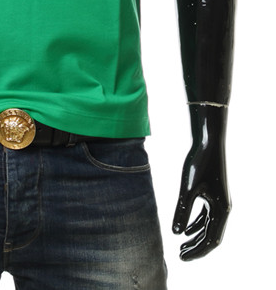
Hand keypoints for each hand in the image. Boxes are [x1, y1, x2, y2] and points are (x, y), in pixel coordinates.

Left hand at [172, 122, 230, 259]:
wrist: (208, 143)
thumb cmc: (199, 164)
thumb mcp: (187, 188)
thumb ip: (182, 210)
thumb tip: (176, 233)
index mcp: (221, 211)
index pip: (211, 240)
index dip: (197, 251)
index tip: (182, 257)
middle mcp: (223, 209)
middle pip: (211, 236)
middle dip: (196, 247)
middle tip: (180, 255)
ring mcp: (219, 202)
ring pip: (209, 227)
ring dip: (196, 237)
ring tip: (181, 245)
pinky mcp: (213, 194)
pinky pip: (207, 216)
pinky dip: (197, 224)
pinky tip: (185, 229)